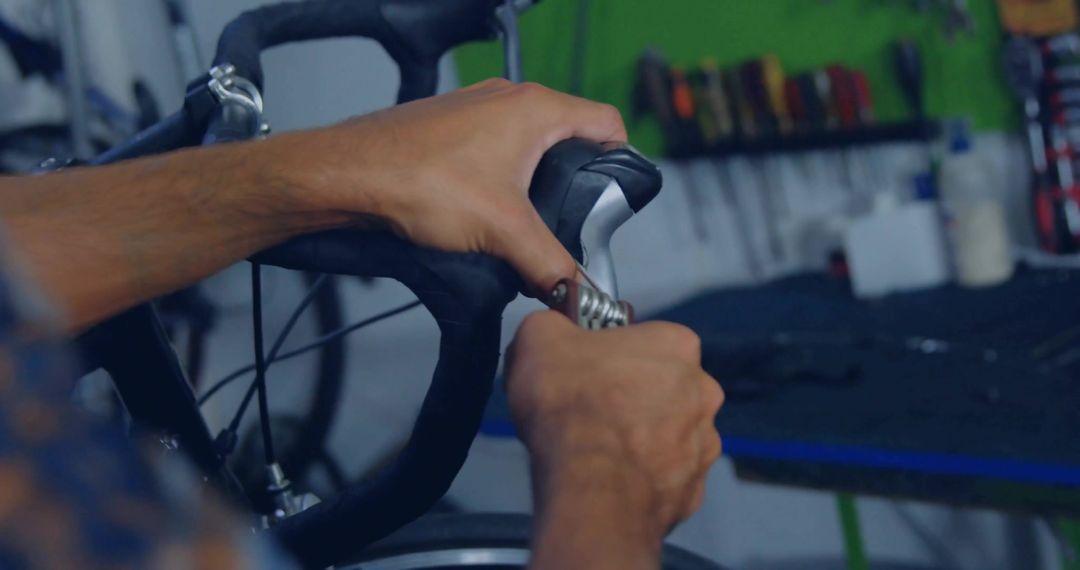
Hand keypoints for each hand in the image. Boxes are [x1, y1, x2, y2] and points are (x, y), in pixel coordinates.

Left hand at [278, 78, 627, 292]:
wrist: (345, 176)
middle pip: (569, 136)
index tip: (611, 203)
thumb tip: (579, 296)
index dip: (620, 162)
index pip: (607, 122)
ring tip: (521, 226)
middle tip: (566, 225)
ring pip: (527, 145)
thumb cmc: (419, 181)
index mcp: (537, 108)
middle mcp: (509, 99)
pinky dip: (497, 179)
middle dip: (573, 183)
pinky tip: (480, 215)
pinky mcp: (447, 126)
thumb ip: (550, 264)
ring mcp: (475, 109)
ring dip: (531, 184)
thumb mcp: (501, 230)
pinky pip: (491, 149)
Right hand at [505, 311, 723, 545]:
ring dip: (639, 437)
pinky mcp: (693, 489)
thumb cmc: (573, 409)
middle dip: (630, 395)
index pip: (647, 339)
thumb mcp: (540, 337)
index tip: (587, 368)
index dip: (611, 353)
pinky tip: (611, 477)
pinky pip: (665, 476)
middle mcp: (702, 391)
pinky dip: (641, 476)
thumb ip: (551, 324)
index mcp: (677, 345)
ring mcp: (702, 444)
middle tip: (589, 409)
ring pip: (668, 433)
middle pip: (663, 386)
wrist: (589, 488)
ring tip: (597, 448)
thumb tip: (549, 329)